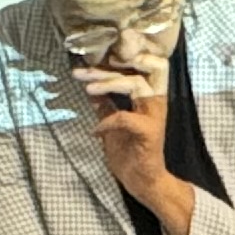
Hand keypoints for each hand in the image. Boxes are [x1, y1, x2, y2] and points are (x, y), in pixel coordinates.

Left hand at [80, 69, 195, 234]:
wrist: (142, 181)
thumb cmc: (129, 153)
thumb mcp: (111, 124)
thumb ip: (105, 105)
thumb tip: (90, 87)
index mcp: (147, 96)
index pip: (144, 63)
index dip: (126, 53)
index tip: (96, 54)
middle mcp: (154, 101)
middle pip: (138, 68)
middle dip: (106, 67)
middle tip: (80, 71)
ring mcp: (154, 116)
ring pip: (136, 84)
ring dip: (108, 83)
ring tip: (87, 89)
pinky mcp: (150, 133)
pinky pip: (126, 118)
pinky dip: (108, 121)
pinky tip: (96, 130)